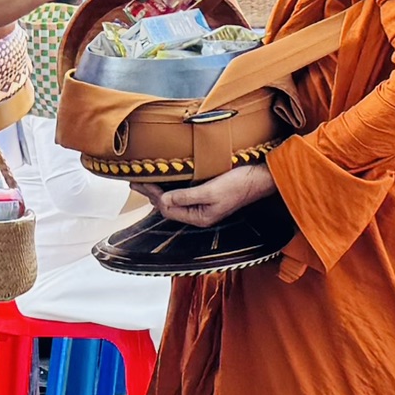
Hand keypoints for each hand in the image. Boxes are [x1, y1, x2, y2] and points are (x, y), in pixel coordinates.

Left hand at [147, 162, 273, 227]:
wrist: (260, 178)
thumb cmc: (239, 184)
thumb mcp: (211, 191)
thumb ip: (187, 197)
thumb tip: (164, 200)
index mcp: (200, 217)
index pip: (168, 209)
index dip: (154, 196)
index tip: (143, 181)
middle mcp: (199, 214)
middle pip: (169, 206)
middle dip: (151, 195)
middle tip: (134, 182)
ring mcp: (203, 205)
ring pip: (174, 200)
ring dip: (158, 191)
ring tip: (143, 182)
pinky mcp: (207, 195)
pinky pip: (182, 194)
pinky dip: (170, 187)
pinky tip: (164, 181)